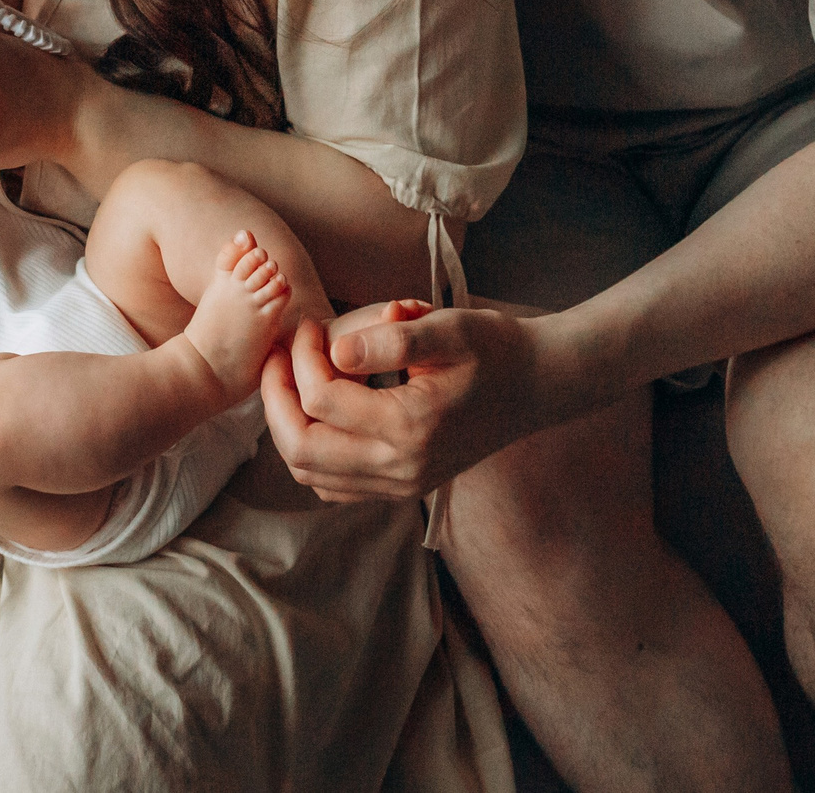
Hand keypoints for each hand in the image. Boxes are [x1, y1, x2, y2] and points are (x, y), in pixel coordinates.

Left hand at [260, 303, 596, 501]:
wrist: (537, 385)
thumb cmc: (495, 348)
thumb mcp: (450, 328)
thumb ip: (393, 339)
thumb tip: (336, 348)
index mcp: (410, 426)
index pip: (321, 398)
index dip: (301, 356)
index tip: (310, 325)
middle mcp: (401, 468)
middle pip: (302, 448)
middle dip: (276, 397)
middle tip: (278, 356)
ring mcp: (400, 485)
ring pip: (309, 473)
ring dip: (287, 425)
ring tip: (290, 379)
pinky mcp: (401, 489)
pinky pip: (332, 486)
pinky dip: (310, 452)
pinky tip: (317, 412)